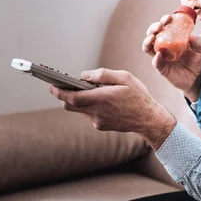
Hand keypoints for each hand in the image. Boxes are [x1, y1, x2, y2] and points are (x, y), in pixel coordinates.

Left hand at [49, 68, 175, 149]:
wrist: (149, 119)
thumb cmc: (138, 96)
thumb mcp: (125, 77)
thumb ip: (103, 75)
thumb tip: (84, 75)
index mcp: (101, 98)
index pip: (72, 97)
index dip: (59, 92)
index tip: (51, 85)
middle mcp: (97, 112)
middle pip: (70, 105)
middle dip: (64, 96)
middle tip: (60, 86)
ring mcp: (98, 121)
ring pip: (80, 110)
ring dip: (80, 100)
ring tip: (86, 90)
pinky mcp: (102, 126)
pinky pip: (90, 114)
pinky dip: (90, 106)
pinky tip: (101, 100)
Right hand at [142, 13, 200, 101]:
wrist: (197, 78)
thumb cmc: (198, 61)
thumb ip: (198, 42)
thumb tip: (189, 36)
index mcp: (173, 38)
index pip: (164, 27)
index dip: (164, 20)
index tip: (168, 18)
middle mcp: (164, 46)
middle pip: (153, 34)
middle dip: (153, 28)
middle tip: (159, 26)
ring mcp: (162, 57)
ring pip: (148, 47)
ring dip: (148, 41)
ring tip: (152, 37)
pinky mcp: (162, 68)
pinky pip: (155, 62)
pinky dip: (155, 58)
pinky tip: (159, 55)